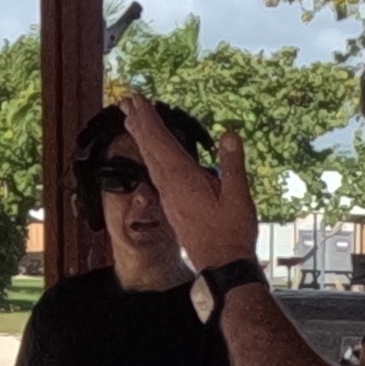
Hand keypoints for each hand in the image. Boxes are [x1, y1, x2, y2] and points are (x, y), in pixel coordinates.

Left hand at [106, 80, 261, 273]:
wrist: (222, 265)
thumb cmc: (232, 232)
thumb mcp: (238, 197)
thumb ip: (232, 164)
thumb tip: (229, 134)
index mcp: (183, 179)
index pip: (161, 142)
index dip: (148, 119)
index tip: (137, 100)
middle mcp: (170, 186)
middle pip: (150, 148)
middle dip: (138, 123)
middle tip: (126, 102)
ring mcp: (169, 196)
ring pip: (150, 161)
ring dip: (142, 138)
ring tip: (132, 121)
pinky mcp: (173, 205)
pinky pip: (157, 173)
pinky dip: (151, 156)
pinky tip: (152, 155)